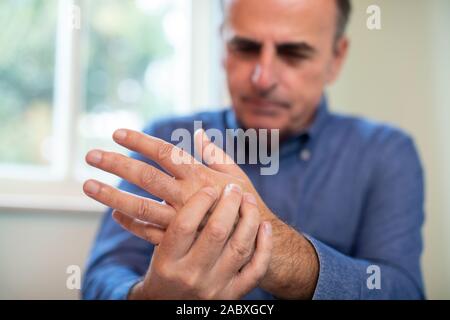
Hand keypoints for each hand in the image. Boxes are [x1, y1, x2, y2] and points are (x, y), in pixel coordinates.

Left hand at [83, 128, 275, 244]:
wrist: (254, 242)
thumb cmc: (245, 204)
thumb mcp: (236, 175)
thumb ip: (216, 154)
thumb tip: (199, 132)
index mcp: (200, 176)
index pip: (165, 153)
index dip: (140, 142)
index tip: (117, 133)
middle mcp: (188, 196)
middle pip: (147, 176)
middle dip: (117, 164)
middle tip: (91, 155)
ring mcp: (181, 220)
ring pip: (142, 206)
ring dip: (113, 195)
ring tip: (88, 186)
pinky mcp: (179, 241)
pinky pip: (150, 233)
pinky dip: (131, 224)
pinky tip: (115, 214)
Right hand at [129, 185, 272, 299]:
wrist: (171, 307)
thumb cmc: (166, 269)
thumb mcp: (158, 247)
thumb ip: (165, 219)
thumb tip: (169, 178)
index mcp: (167, 261)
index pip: (184, 225)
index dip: (200, 201)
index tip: (210, 188)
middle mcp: (190, 275)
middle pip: (216, 232)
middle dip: (229, 204)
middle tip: (233, 188)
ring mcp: (215, 287)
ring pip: (240, 247)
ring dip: (249, 218)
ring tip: (248, 200)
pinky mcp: (233, 295)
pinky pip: (256, 268)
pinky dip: (264, 245)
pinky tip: (264, 226)